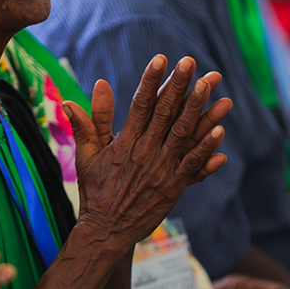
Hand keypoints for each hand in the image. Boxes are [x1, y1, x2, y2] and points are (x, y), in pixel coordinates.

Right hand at [73, 56, 231, 245]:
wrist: (105, 230)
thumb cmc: (95, 191)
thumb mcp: (86, 156)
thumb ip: (87, 125)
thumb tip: (69, 100)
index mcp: (125, 141)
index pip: (140, 104)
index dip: (151, 80)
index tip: (161, 58)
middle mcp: (144, 151)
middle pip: (164, 113)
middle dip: (178, 85)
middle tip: (191, 62)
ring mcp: (160, 168)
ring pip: (182, 133)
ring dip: (198, 109)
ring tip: (210, 85)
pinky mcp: (173, 186)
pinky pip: (192, 165)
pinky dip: (205, 148)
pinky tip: (220, 130)